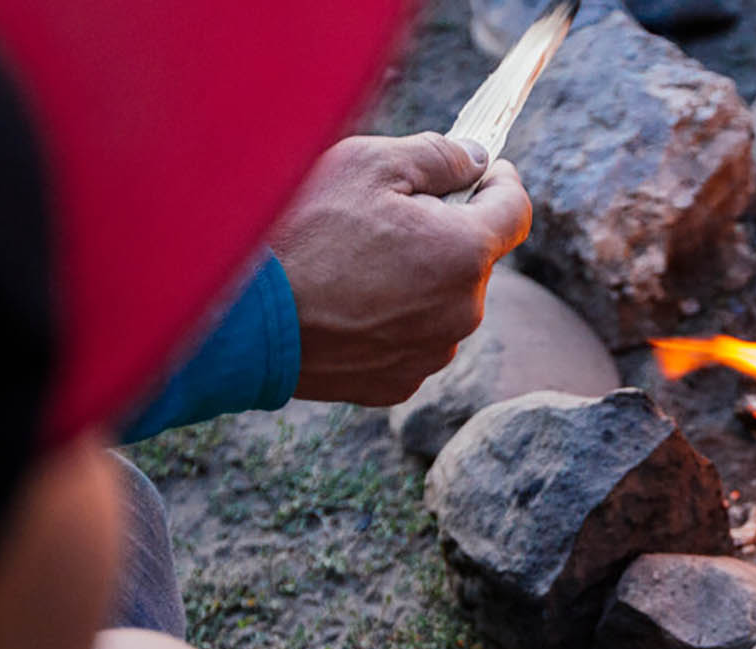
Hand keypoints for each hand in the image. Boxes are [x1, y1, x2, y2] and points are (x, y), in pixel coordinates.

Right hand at [266, 133, 533, 405]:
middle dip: (443, 231)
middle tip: (384, 214)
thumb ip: (438, 156)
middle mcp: (461, 313)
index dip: (500, 182)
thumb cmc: (300, 230)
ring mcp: (429, 355)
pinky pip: (409, 339)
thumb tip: (476, 159)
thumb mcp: (369, 163)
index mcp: (465, 253)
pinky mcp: (395, 385)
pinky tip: (343, 302)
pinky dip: (389, 318)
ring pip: (440, 302)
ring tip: (353, 261)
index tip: (481, 170)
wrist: (238, 316)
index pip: (516, 211)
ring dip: (416, 278)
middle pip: (472, 259)